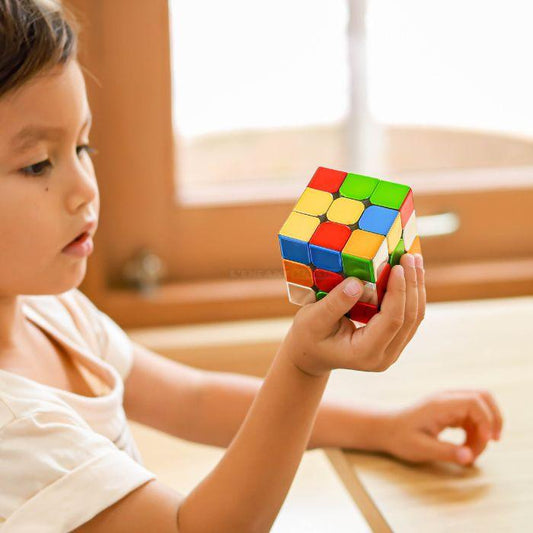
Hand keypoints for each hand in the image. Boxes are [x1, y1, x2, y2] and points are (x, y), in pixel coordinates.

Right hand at [285, 253, 425, 376]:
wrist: (310, 354)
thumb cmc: (307, 336)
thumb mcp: (312, 319)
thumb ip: (334, 304)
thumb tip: (357, 283)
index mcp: (365, 353)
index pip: (392, 320)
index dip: (399, 292)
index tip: (397, 266)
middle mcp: (384, 356)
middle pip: (409, 318)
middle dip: (412, 285)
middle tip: (409, 256)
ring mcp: (391, 351)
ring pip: (413, 318)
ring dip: (416, 287)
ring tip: (414, 260)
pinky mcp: (392, 341)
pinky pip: (408, 317)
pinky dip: (410, 294)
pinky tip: (409, 274)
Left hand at [379, 389, 503, 465]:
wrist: (385, 428)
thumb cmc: (399, 437)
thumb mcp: (421, 449)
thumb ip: (445, 452)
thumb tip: (469, 457)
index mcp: (439, 403)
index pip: (474, 401)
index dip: (486, 420)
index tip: (486, 442)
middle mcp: (446, 398)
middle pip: (483, 396)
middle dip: (494, 418)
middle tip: (492, 442)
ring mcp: (448, 402)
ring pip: (480, 407)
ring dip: (484, 429)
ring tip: (471, 452)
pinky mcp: (449, 410)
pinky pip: (472, 416)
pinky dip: (476, 431)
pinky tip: (466, 448)